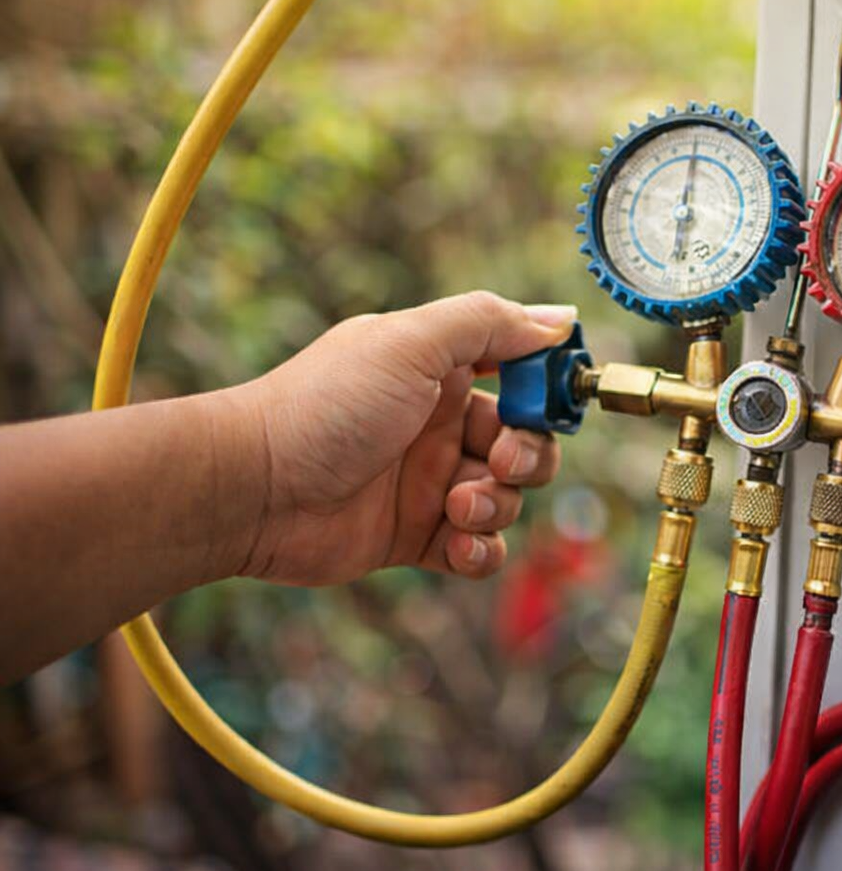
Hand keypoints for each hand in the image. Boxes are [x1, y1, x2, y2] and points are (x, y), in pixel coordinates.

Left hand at [230, 292, 574, 584]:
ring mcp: (429, 483)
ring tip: (457, 507)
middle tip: (499, 461)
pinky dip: (481, 551)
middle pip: (526, 441)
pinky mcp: (416, 537)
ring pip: (508, 498)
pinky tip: (457, 544)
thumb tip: (560, 319)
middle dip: (529, 454)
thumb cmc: (324, 406)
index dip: (546, 388)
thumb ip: (487, 323)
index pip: (521, 372)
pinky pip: (478, 549)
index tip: (554, 400)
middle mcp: (440, 424)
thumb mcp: (408, 343)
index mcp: (441, 370)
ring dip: (499, 504)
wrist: (252, 489)